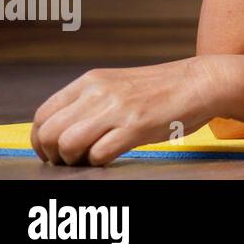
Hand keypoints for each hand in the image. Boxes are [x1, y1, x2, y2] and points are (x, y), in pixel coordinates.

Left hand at [30, 56, 229, 165]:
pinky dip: (99, 163)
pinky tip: (111, 157)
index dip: (40, 140)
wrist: (202, 82)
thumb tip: (63, 129)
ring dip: (73, 161)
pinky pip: (99, 154)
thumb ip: (90, 100)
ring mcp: (117, 108)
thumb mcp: (118, 84)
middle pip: (49, 132)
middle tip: (69, 161)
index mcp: (91, 80)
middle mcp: (98, 91)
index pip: (43, 114)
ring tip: (89, 161)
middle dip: (53, 155)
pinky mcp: (136, 125)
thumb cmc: (162, 88)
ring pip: (67, 144)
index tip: (52, 153)